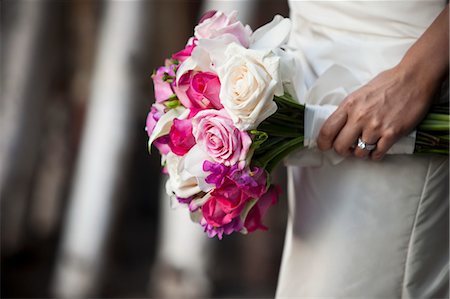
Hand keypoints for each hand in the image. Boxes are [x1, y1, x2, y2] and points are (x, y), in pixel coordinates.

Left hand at [317, 65, 434, 159]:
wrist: (413, 79)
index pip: (327, 130)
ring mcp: (375, 126)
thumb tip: (339, 124)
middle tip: (348, 148)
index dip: (323, 143)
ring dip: (362, 152)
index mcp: (349, 105)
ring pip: (360, 153)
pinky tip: (378, 147)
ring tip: (366, 145)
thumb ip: (349, 109)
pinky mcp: (392, 133)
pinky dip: (376, 154)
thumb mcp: (360, 93)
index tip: (325, 146)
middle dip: (343, 150)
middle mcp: (360, 117)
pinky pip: (377, 154)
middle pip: (340, 146)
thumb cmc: (388, 83)